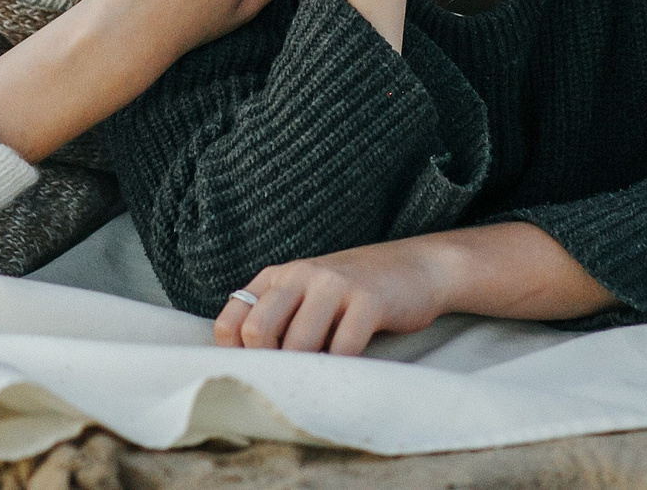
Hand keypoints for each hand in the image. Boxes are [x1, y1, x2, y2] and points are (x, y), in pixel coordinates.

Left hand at [215, 239, 454, 354]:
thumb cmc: (352, 294)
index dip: (238, 356)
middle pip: (257, 331)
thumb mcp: (306, 295)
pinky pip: (343, 348)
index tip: (259, 372)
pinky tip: (346, 370)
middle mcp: (300, 274)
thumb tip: (246, 370)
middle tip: (290, 380)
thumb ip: (277, 320)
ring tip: (318, 378)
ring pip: (299, 344)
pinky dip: (340, 369)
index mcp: (277, 277)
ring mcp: (334, 284)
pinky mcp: (368, 300)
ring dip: (307, 371)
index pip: (231, 321)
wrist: (415, 267)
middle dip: (269, 365)